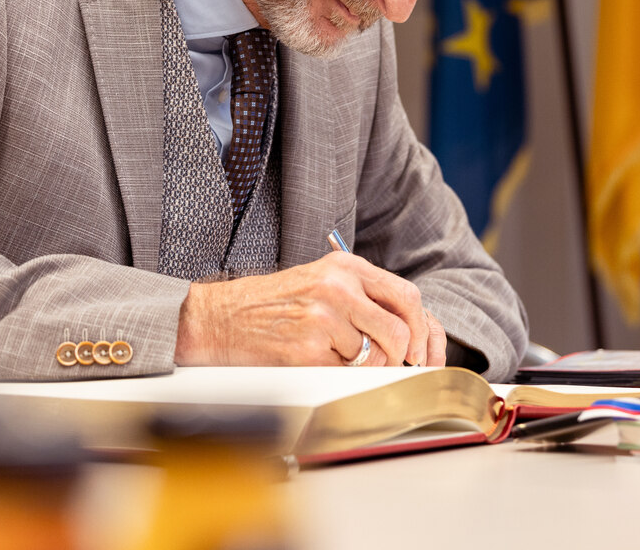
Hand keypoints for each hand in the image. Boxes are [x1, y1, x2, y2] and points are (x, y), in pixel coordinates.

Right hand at [174, 252, 446, 366]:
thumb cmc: (271, 302)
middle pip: (398, 331)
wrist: (220, 317)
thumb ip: (361, 294)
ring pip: (371, 357)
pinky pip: (342, 373)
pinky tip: (306, 356)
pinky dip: (331, 372)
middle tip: (391, 364)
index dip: (419, 328)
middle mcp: (337, 287)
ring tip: (324, 349)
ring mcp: (322, 318)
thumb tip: (406, 328)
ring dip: (355, 363)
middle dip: (400, 356)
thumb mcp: (320, 279)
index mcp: (344, 266)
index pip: (406, 296)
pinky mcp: (307, 350)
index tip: (416, 348)